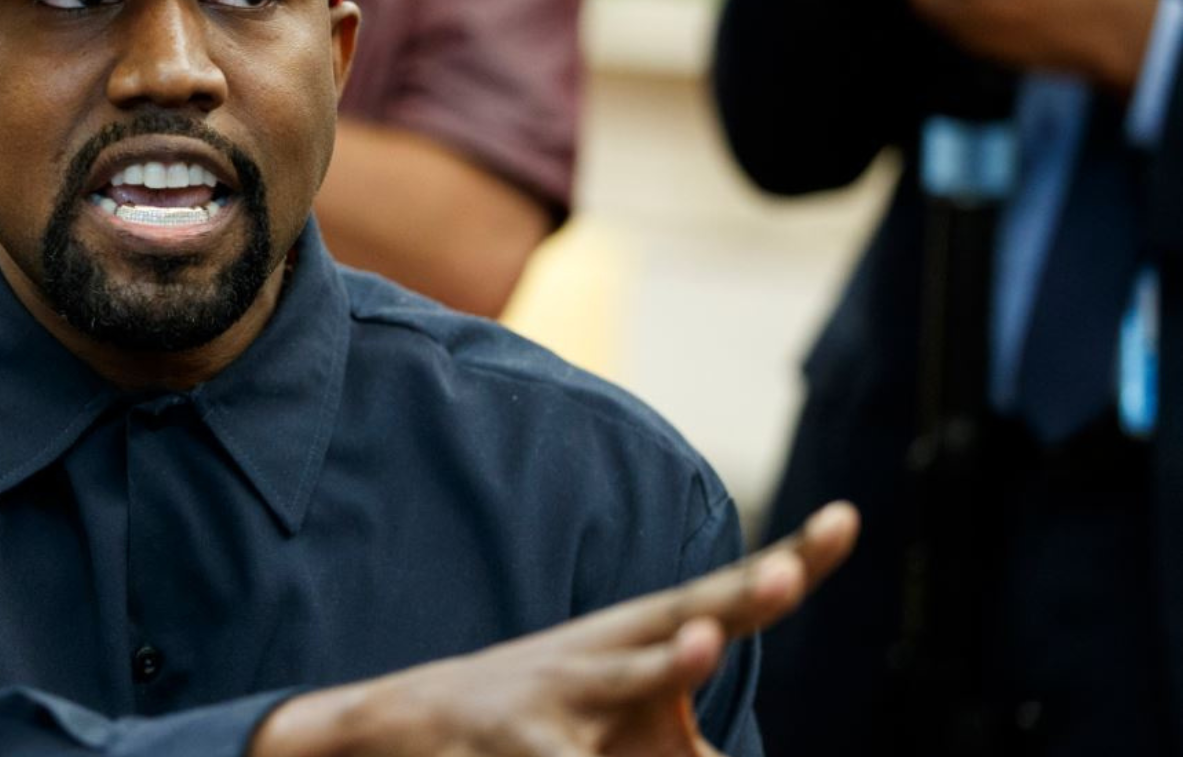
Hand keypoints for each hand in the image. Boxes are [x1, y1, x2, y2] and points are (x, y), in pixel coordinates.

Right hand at [251, 502, 860, 756]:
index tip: (847, 519)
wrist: (405, 721)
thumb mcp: (632, 708)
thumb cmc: (549, 718)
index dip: (792, 560)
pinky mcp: (518, 747)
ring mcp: (561, 697)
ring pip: (622, 683)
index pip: (730, 594)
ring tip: (697, 646)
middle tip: (779, 578)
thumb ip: (692, 724)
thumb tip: (738, 725)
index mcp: (646, 636)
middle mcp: (608, 653)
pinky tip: (578, 755)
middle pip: (683, 620)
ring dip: (663, 667)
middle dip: (733, 602)